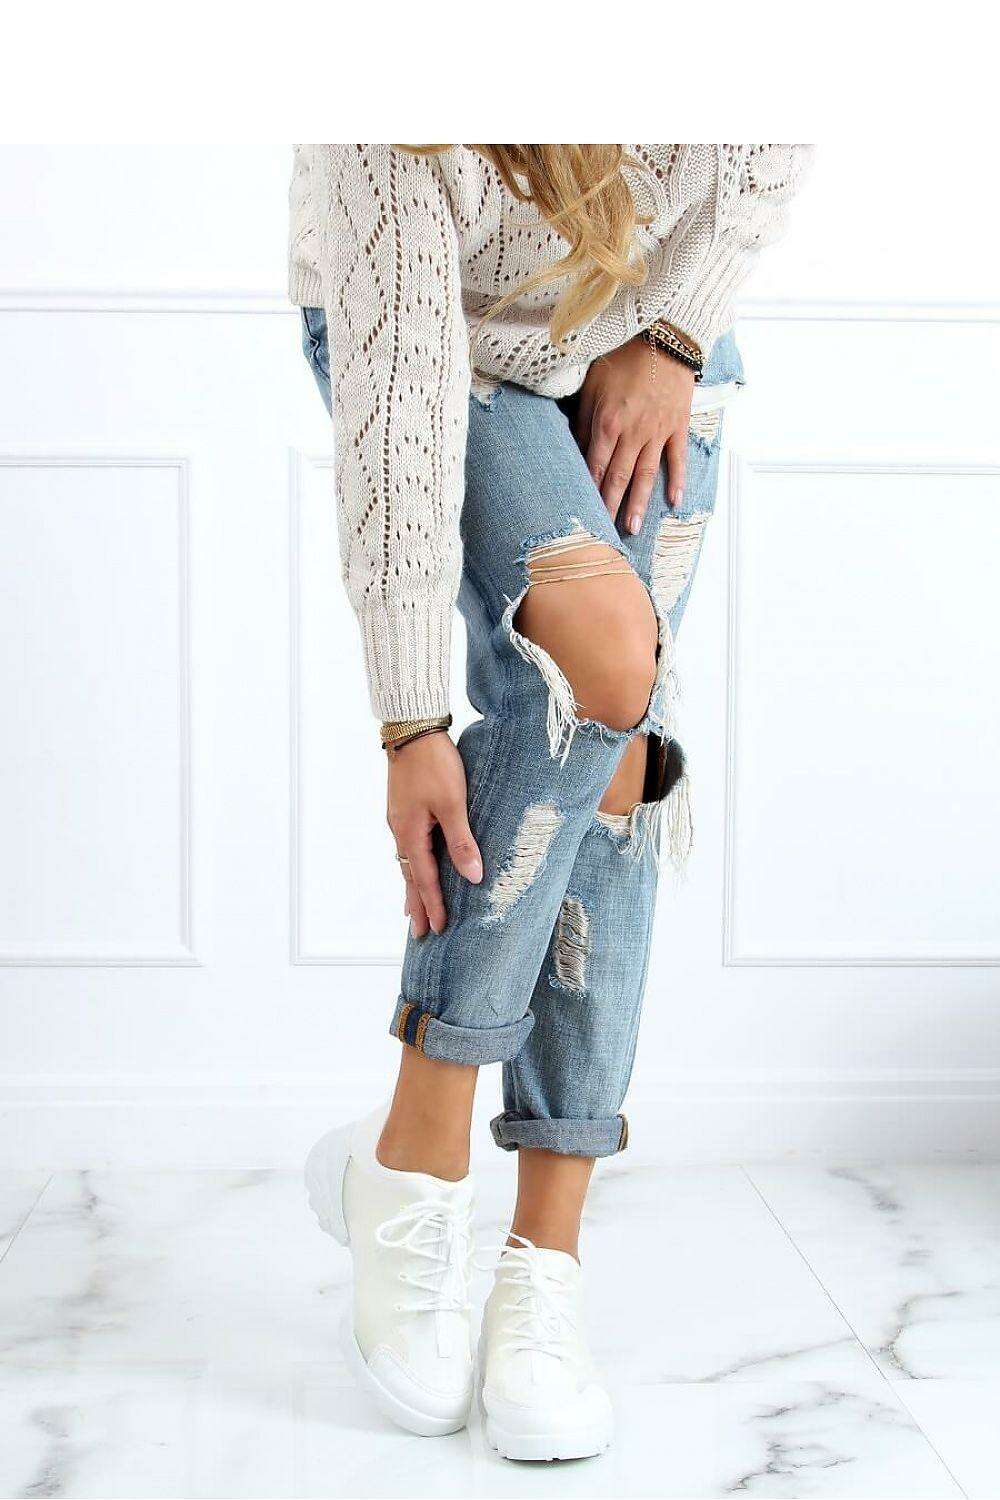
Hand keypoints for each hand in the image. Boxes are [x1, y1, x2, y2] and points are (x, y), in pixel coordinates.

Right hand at [387, 732, 482, 936]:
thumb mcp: (453, 803)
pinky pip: (408, 847)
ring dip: (412, 888)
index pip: (424, 879)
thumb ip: (462, 840)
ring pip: (407, 862)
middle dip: (417, 905)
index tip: (439, 929)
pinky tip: (415, 866)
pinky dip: (412, 866)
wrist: (412, 729)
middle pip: (410, 877)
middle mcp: (400, 830)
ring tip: (413, 910)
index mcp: (410, 833)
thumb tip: (472, 876)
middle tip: (420, 933)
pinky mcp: (404, 808)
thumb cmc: (435, 763)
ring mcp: (399, 819)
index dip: (434, 905)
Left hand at [575, 336, 694, 532]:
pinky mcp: (678, 425)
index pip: (595, 466)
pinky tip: (674, 501)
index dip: (589, 491)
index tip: (583, 512)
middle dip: (609, 506)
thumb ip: (583, 419)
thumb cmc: (622, 355)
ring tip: (631, 527)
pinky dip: (677, 480)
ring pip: (645, 474)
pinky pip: (677, 457)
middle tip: (604, 533)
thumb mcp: (592, 384)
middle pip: (618, 477)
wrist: (663, 334)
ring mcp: (658, 431)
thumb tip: (575, 448)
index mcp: (607, 423)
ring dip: (638, 502)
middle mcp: (633, 433)